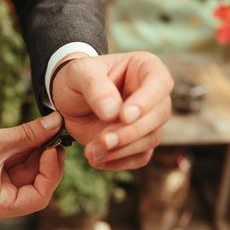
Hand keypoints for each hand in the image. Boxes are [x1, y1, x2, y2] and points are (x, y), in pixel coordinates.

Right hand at [0, 112, 64, 220]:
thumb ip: (29, 134)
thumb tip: (56, 123)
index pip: (38, 198)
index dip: (51, 173)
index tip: (54, 148)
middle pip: (33, 186)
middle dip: (45, 161)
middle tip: (54, 136)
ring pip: (24, 175)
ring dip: (35, 154)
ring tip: (43, 132)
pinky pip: (12, 168)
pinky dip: (22, 152)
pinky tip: (30, 135)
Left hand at [52, 51, 172, 169]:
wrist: (69, 99)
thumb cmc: (77, 78)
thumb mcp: (78, 73)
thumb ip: (95, 87)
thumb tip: (113, 112)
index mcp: (145, 68)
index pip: (159, 83)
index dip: (145, 101)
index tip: (123, 116)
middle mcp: (153, 94)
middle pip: (159, 116)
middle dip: (131, 132)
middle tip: (103, 140)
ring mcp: (149, 120)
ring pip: (150, 139)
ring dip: (122, 150)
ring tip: (91, 152)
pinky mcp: (139, 142)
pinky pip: (139, 157)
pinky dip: (118, 162)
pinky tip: (96, 159)